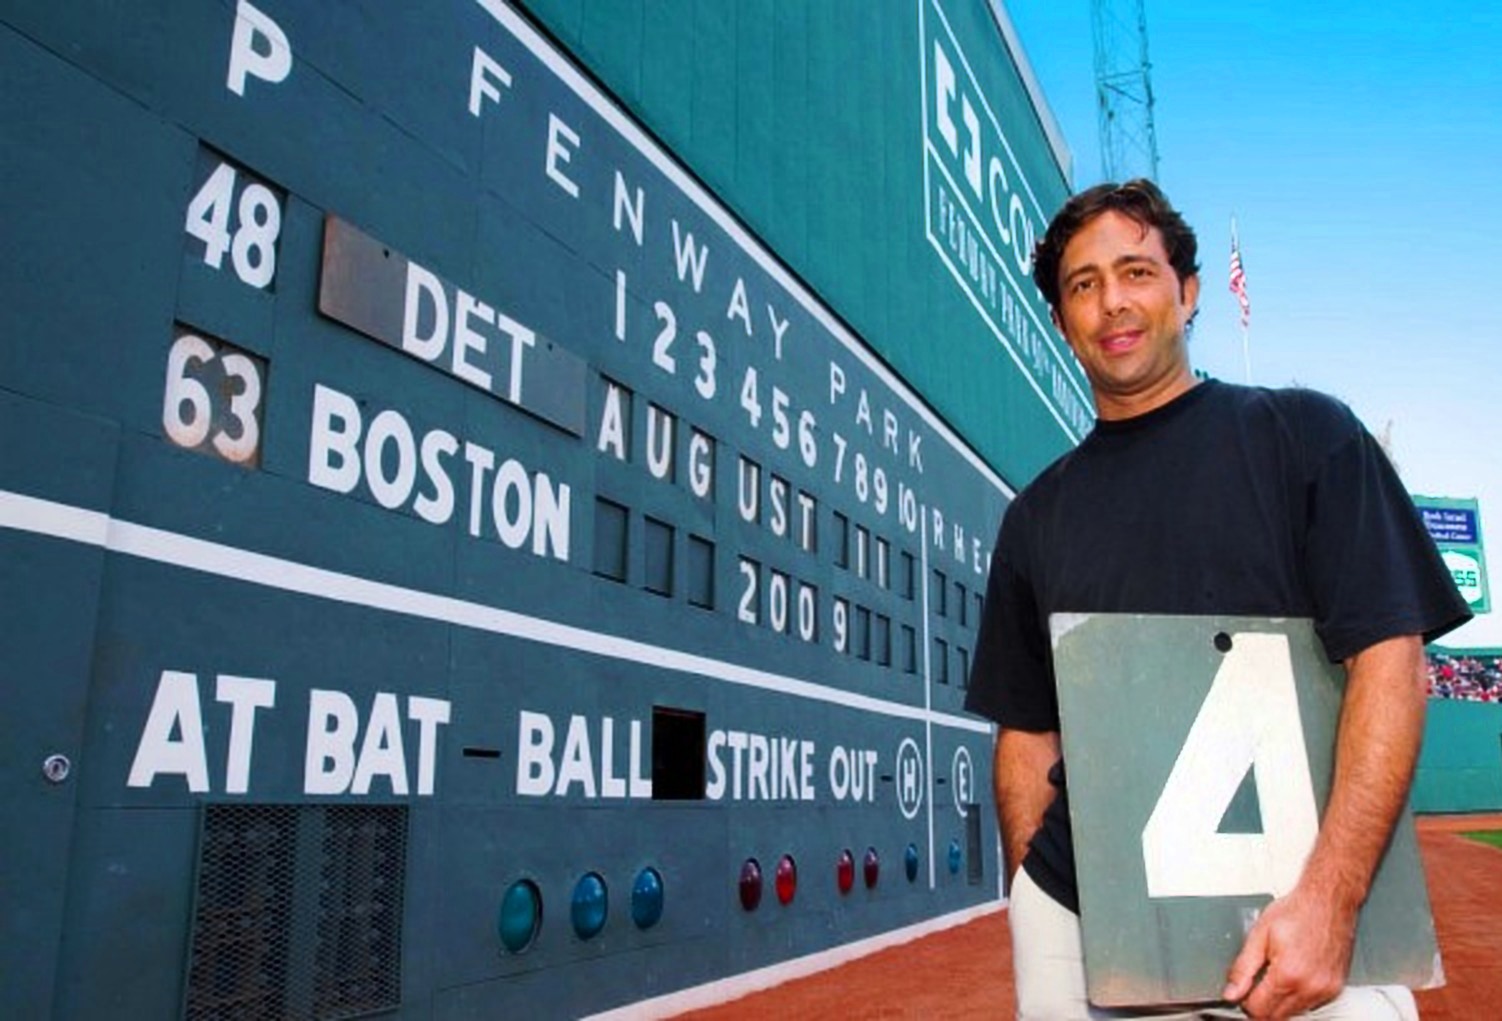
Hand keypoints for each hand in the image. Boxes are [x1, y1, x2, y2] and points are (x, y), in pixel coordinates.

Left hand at [1221, 884, 1357, 1018]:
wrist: (1329, 901)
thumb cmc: (1297, 911)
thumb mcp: (1259, 935)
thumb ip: (1243, 968)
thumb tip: (1231, 992)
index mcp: (1288, 975)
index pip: (1259, 1010)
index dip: (1244, 1002)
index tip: (1241, 991)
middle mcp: (1310, 988)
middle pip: (1276, 1016)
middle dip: (1260, 1005)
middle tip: (1254, 985)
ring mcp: (1325, 990)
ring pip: (1293, 1013)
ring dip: (1279, 1003)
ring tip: (1273, 976)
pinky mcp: (1335, 989)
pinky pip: (1310, 1006)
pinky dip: (1296, 998)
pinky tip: (1291, 977)